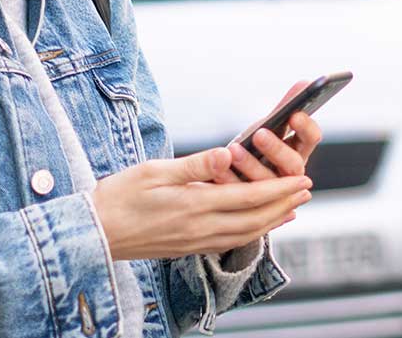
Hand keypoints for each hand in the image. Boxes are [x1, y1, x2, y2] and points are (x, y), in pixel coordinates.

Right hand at [91, 147, 309, 260]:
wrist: (93, 234)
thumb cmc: (118, 197)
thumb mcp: (153, 171)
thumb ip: (194, 165)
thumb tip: (227, 154)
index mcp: (194, 205)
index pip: (249, 197)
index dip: (280, 189)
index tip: (303, 179)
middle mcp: (200, 228)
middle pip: (255, 219)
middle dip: (285, 204)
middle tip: (307, 190)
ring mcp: (195, 242)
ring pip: (245, 233)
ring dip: (272, 220)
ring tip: (292, 207)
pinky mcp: (188, 248)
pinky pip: (229, 241)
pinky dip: (251, 231)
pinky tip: (256, 224)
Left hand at [214, 81, 325, 209]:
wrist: (233, 180)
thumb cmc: (255, 148)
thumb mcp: (270, 126)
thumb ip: (286, 107)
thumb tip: (305, 82)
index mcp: (299, 151)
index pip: (311, 138)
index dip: (305, 127)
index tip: (295, 113)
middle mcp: (290, 174)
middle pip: (293, 164)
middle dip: (276, 149)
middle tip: (260, 133)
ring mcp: (272, 194)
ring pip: (267, 184)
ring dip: (251, 166)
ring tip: (233, 150)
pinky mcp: (250, 206)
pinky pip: (241, 195)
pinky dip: (229, 180)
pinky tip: (218, 168)